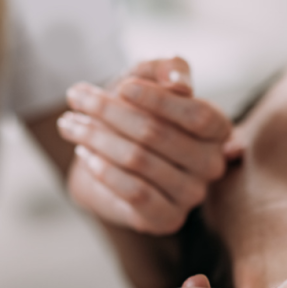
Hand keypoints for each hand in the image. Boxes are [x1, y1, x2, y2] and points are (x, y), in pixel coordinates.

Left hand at [58, 58, 234, 234]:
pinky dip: (104, 170)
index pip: (197, 114)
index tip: (121, 87)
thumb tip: (179, 81)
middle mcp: (212, 164)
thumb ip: (165, 68)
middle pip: (158, 134)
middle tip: (74, 97)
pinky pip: (135, 192)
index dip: (158, 99)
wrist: (107, 160)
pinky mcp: (167, 219)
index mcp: (218, 129)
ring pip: (139, 159)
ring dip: (96, 137)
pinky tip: (85, 155)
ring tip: (69, 124)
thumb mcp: (145, 80)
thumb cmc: (132, 113)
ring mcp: (192, 195)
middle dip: (109, 111)